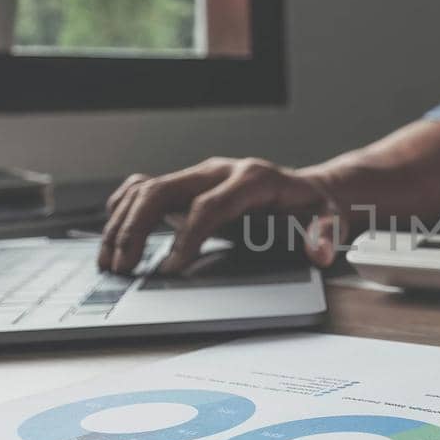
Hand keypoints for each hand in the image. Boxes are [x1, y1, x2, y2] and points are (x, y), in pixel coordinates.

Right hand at [98, 157, 343, 273]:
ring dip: (122, 223)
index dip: (187, 236)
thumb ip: (325, 234)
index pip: (208, 205)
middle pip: (164, 189)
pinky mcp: (187, 185)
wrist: (308, 190)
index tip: (171, 269)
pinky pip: (144, 188)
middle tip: (124, 267)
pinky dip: (123, 209)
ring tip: (110, 261)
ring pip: (146, 188)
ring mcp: (199, 175)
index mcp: (251, 177)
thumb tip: (321, 251)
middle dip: (138, 228)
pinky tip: (112, 236)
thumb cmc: (313, 208)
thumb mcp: (330, 219)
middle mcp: (218, 170)